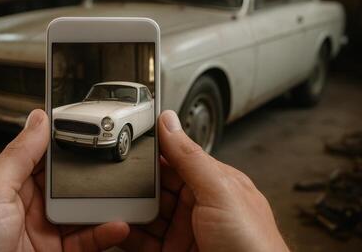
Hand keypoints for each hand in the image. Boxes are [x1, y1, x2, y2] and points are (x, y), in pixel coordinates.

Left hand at [0, 109, 128, 251]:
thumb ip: (18, 154)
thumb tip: (38, 118)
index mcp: (8, 183)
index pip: (43, 155)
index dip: (66, 141)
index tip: (92, 129)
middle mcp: (28, 205)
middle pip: (68, 182)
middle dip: (91, 173)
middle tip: (113, 162)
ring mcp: (44, 230)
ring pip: (82, 210)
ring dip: (103, 203)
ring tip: (123, 194)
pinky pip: (88, 240)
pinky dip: (106, 232)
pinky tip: (117, 225)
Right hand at [119, 110, 289, 251]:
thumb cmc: (254, 245)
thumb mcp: (220, 191)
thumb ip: (191, 157)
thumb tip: (169, 122)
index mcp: (212, 184)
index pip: (176, 159)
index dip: (153, 151)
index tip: (127, 143)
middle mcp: (197, 207)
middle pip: (157, 187)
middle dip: (136, 181)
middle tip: (112, 173)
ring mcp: (183, 232)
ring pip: (146, 213)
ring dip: (127, 207)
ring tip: (108, 199)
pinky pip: (141, 240)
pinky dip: (126, 232)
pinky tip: (116, 224)